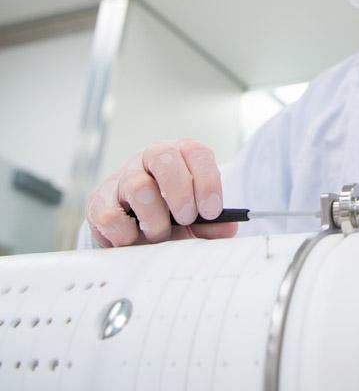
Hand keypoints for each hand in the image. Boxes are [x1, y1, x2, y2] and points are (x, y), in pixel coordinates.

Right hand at [86, 139, 236, 246]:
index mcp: (179, 156)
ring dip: (155, 219)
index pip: (196, 152)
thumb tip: (226, 227)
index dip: (207, 181)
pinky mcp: (99, 202)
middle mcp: (149, 160)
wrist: (135, 232)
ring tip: (160, 234)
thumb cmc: (171, 218)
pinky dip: (127, 234)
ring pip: (138, 186)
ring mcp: (122, 177)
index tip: (212, 211)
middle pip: (163, 156)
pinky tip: (134, 239)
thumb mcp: (197, 221)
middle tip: (187, 219)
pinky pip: (111, 215)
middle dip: (180, 192)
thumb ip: (213, 225)